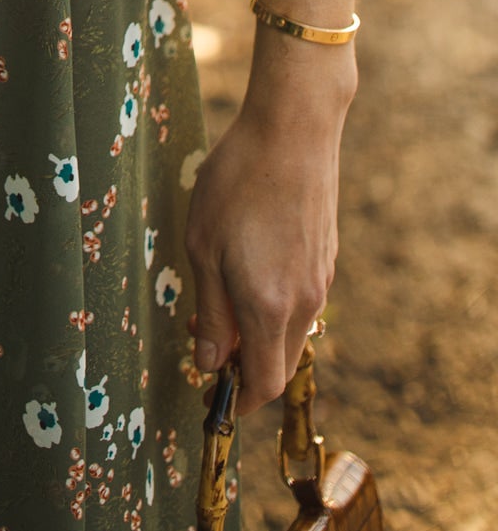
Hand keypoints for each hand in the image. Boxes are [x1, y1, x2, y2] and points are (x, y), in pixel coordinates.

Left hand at [184, 48, 353, 409]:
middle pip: (279, 363)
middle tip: (203, 339)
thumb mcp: (204, 247)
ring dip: (258, 334)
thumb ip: (211, 313)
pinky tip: (247, 271)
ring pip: (291, 334)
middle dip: (243, 367)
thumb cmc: (237, 182)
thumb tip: (211, 365)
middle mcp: (304, 304)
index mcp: (269, 307)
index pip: (263, 384)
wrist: (293, 130)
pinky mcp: (327, 260)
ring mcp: (321, 281)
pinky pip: (301, 304)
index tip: (211, 396)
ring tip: (217, 299)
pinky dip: (274, 308)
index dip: (237, 400)